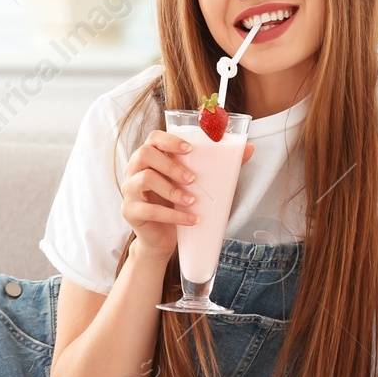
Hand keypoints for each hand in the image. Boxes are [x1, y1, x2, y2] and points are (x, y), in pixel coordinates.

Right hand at [121, 131, 254, 257]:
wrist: (161, 238)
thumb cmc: (176, 204)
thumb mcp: (194, 184)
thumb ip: (216, 165)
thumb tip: (248, 149)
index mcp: (150, 157)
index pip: (153, 138)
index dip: (170, 140)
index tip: (190, 150)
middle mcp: (135, 169)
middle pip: (145, 154)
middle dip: (171, 165)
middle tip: (193, 178)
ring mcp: (129, 191)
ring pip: (145, 179)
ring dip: (172, 190)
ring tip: (192, 200)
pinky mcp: (130, 211)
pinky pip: (149, 210)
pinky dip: (172, 215)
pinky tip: (190, 219)